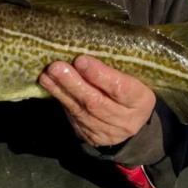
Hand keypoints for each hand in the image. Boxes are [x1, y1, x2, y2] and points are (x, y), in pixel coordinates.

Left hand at [38, 55, 155, 147]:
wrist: (133, 122)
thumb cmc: (131, 89)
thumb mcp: (133, 76)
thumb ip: (115, 67)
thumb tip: (85, 50)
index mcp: (140, 99)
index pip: (119, 89)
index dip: (99, 75)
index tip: (80, 60)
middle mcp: (125, 120)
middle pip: (96, 102)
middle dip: (73, 83)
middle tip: (56, 67)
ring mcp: (107, 132)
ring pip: (81, 111)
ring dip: (61, 91)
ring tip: (47, 75)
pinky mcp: (90, 136)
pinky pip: (74, 118)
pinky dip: (61, 100)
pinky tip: (50, 87)